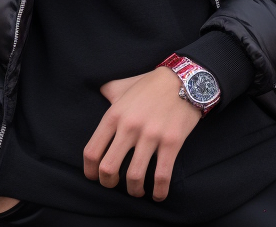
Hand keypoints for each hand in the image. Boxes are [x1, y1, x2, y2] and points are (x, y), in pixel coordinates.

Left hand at [84, 66, 200, 200]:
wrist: (185, 79)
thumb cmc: (151, 84)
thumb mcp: (123, 85)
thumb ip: (108, 92)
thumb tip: (97, 92)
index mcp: (114, 115)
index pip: (92, 151)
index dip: (89, 171)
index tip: (94, 177)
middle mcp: (130, 127)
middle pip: (108, 168)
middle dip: (108, 184)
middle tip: (114, 185)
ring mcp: (151, 136)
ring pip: (134, 176)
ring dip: (133, 190)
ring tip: (137, 191)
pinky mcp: (172, 142)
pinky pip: (162, 175)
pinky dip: (159, 191)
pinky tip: (158, 195)